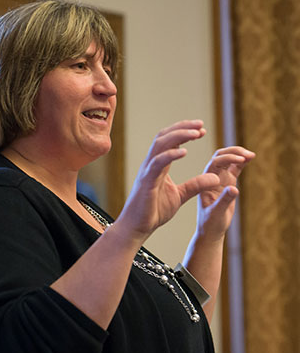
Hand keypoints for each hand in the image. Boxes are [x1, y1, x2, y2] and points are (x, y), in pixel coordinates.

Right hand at [116, 120, 220, 242]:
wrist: (137, 227)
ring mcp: (147, 171)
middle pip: (164, 136)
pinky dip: (170, 155)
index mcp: (159, 166)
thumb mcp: (180, 195)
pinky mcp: (146, 182)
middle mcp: (151, 164)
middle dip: (183, 128)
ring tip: (196, 133)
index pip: (169, 140)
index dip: (184, 131)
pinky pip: (157, 163)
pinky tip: (184, 152)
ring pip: (160, 144)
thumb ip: (196, 185)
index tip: (202, 129)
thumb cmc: (154, 211)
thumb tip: (215, 178)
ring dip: (178, 136)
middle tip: (200, 125)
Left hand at [196, 146, 255, 240]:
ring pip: (228, 160)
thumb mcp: (216, 213)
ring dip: (238, 155)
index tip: (240, 160)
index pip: (214, 164)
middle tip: (248, 154)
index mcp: (205, 182)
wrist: (211, 230)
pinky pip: (235, 168)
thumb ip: (224, 201)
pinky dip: (242, 162)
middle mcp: (211, 178)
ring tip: (251, 155)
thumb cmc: (210, 223)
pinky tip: (250, 158)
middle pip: (220, 157)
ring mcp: (220, 179)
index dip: (227, 159)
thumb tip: (234, 189)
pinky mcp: (228, 183)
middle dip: (233, 152)